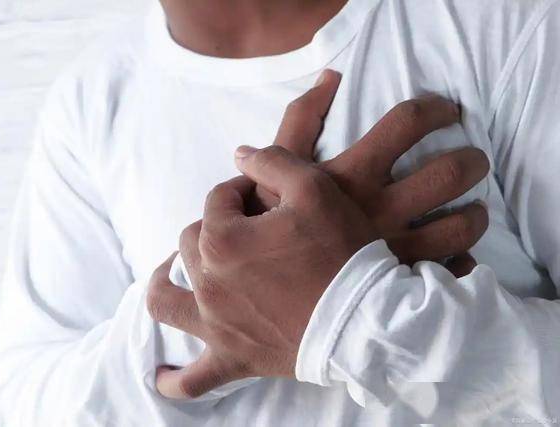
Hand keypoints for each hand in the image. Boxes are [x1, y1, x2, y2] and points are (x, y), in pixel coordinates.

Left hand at [147, 72, 491, 398]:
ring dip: (168, 281)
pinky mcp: (233, 358)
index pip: (218, 200)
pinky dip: (174, 379)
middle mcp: (207, 282)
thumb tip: (239, 154)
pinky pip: (192, 379)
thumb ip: (271, 162)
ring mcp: (215, 324)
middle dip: (214, 225)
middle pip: (193, 240)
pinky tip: (160, 377)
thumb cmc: (342, 252)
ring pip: (169, 299)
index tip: (262, 194)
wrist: (367, 319)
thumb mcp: (315, 189)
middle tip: (245, 227)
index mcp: (222, 239)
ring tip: (171, 273)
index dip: (240, 190)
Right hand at [255, 70, 488, 275]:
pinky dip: (459, 263)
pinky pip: (448, 271)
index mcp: (353, 175)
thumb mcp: (279, 163)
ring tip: (472, 210)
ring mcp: (393, 249)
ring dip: (475, 215)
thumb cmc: (274, 220)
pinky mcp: (398, 281)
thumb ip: (301, 118)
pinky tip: (455, 256)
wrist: (266, 281)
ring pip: (460, 227)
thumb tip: (331, 77)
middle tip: (473, 161)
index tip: (446, 112)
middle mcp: (380, 209)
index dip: (435, 109)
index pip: (407, 123)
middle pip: (450, 174)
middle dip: (472, 162)